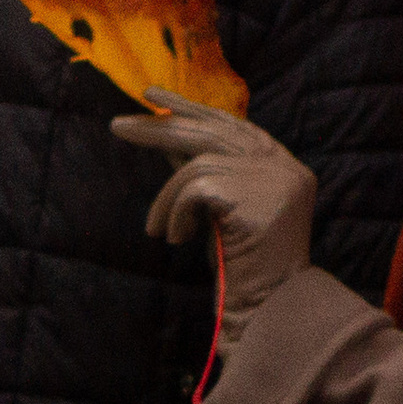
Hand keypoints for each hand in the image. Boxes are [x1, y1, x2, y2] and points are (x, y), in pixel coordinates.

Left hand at [110, 91, 315, 339]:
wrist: (268, 306)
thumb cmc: (243, 264)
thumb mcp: (219, 208)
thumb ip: (201, 170)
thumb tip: (164, 135)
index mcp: (283, 165)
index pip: (233, 124)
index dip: (192, 109)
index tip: (154, 97)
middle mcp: (284, 166)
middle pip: (212, 133)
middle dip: (160, 128)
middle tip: (117, 125)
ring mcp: (274, 178)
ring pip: (197, 163)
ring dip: (165, 199)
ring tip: (156, 230)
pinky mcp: (254, 195)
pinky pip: (193, 189)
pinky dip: (174, 213)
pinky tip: (176, 239)